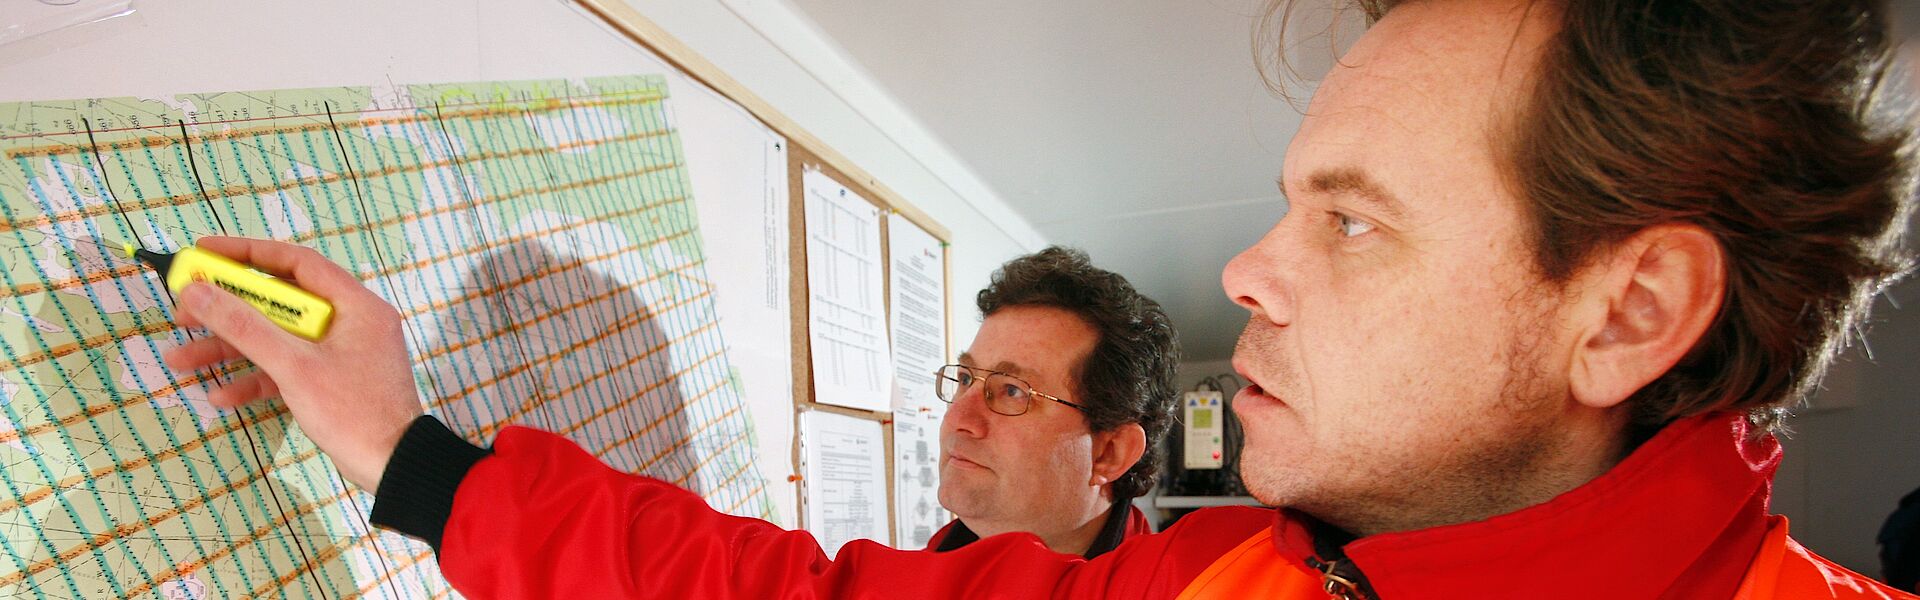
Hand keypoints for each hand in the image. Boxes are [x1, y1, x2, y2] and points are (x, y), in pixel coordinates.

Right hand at [161, 237, 422, 491]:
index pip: (296, 263)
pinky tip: (219, 395)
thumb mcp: (293, 366)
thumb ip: (244, 326)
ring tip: (179, 359)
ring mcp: (341, 353)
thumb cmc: (354, 413)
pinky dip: (255, 378)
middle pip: (279, 303)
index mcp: (355, 305)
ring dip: (230, 350)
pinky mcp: (331, 382)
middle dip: (227, 311)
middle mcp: (351, 322)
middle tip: (181, 313)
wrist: (394, 468)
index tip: (203, 252)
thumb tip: (197, 291)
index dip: (247, 254)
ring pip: (277, 339)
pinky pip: (287, 369)